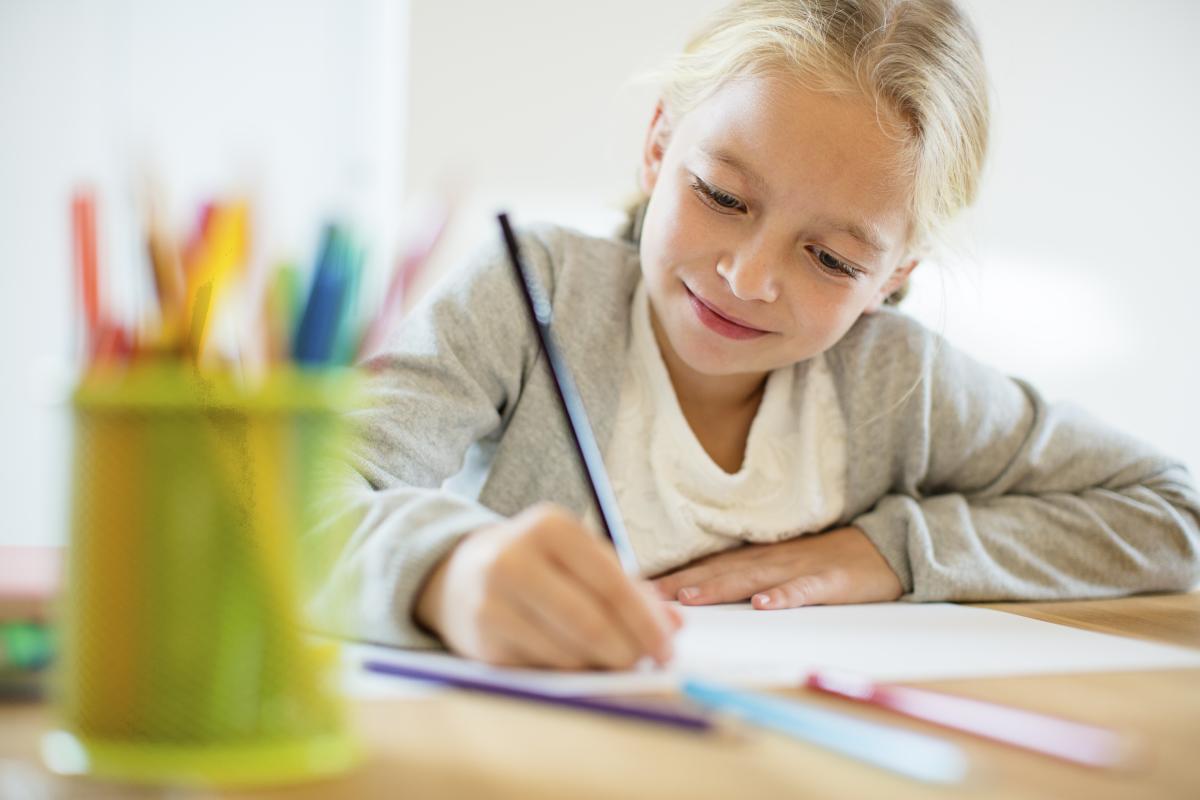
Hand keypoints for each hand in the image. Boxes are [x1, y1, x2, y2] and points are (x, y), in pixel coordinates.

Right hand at [415, 502, 681, 669]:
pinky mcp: (483, 640)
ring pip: (568, 652)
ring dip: (601, 666)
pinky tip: (578, 663)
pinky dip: (570, 673)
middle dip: (628, 651)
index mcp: (550, 526)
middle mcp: (515, 558)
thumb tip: (674, 626)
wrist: (462, 574)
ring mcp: (493, 601)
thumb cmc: (540, 564)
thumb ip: (630, 587)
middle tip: (646, 664)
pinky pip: (543, 669)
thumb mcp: (580, 558)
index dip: (646, 622)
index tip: (667, 648)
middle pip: (591, 622)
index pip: (611, 582)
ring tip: (614, 661)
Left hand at [651, 527, 901, 608]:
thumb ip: (749, 573)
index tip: (638, 586)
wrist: (889, 545)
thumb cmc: (832, 558)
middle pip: (720, 569)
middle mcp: (772, 557)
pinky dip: (783, 596)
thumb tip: (703, 588)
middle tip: (646, 595)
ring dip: (720, 587)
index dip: (674, 574)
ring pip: (753, 577)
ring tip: (690, 597)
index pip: (709, 564)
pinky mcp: (831, 580)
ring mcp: (801, 567)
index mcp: (760, 555)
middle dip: (681, 582)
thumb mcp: (785, 561)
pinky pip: (804, 590)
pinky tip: (764, 604)